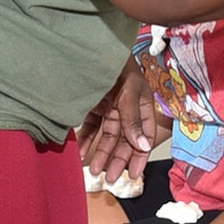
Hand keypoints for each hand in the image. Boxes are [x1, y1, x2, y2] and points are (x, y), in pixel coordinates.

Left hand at [80, 57, 155, 184]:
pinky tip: (80, 152)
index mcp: (143, 103)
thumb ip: (133, 118)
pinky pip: (91, 127)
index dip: (139, 155)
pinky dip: (86, 139)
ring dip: (102, 153)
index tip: (132, 175)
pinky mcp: (94, 105)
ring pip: (107, 136)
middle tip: (111, 178)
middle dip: (118, 159)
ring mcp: (111, 106)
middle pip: (125, 139)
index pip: (143, 134)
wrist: (92, 44)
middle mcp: (128, 107)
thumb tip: (142, 146)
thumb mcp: (129, 91)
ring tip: (94, 170)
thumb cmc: (117, 63)